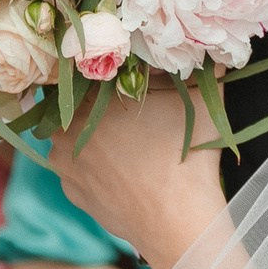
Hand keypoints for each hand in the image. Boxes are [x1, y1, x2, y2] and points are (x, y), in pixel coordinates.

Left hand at [54, 78, 227, 268]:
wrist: (177, 223)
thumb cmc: (186, 155)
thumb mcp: (200, 97)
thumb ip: (198, 64)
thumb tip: (204, 46)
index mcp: (86, 98)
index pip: (84, 70)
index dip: (108, 69)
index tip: (129, 74)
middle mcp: (63, 130)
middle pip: (77, 103)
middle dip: (100, 101)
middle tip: (132, 106)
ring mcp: (63, 166)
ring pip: (75, 136)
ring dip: (95, 134)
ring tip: (132, 142)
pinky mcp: (70, 193)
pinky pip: (79, 167)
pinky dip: (97, 165)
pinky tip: (125, 169)